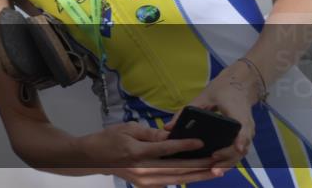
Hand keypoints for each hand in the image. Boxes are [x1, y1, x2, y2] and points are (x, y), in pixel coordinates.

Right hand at [80, 122, 226, 187]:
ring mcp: (145, 181)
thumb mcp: (128, 129)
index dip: (185, 146)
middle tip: (219, 163)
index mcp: (137, 153)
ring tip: (215, 172)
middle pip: (177, 169)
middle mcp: (143, 171)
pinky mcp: (146, 186)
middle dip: (200, 167)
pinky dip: (185, 178)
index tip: (202, 143)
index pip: (166, 150)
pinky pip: (169, 183)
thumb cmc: (109, 139)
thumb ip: (151, 134)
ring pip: (177, 180)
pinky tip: (198, 174)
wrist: (93, 158)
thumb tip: (172, 137)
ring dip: (197, 176)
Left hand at [166, 62, 258, 173]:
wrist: (239, 85)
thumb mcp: (203, 97)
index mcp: (238, 113)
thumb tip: (168, 127)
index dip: (239, 140)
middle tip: (213, 166)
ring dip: (229, 162)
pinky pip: (238, 150)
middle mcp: (246, 126)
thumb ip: (186, 111)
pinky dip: (229, 159)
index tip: (231, 150)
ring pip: (240, 152)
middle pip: (241, 147)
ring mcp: (247, 132)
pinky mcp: (244, 136)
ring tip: (214, 171)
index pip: (243, 130)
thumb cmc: (221, 90)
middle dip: (228, 158)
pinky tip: (217, 166)